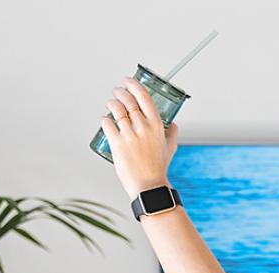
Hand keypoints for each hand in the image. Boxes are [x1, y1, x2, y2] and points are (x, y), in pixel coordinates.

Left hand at [100, 77, 179, 197]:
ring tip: (110, 103)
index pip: (143, 97)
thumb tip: (173, 125)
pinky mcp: (117, 143)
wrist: (148, 185)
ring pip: (116, 109)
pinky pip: (107, 124)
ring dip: (111, 103)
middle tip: (117, 91)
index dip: (134, 85)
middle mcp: (142, 127)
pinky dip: (104, 119)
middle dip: (119, 92)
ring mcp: (129, 134)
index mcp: (156, 125)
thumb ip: (172, 133)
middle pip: (127, 100)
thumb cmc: (158, 167)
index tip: (128, 80)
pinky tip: (105, 120)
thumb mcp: (170, 148)